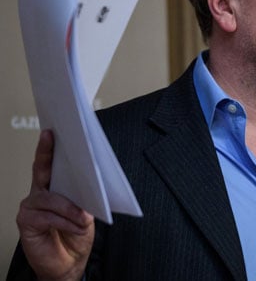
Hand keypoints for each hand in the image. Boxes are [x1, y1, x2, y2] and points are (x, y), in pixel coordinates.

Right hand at [16, 130, 94, 280]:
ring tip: (84, 218)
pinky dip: (65, 221)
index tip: (51, 132)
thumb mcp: (86, 213)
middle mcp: (39, 193)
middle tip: (53, 140)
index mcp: (54, 187)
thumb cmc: (76, 235)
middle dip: (47, 154)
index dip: (48, 147)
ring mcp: (31, 207)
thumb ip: (84, 200)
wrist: (68, 263)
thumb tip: (89, 189)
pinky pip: (48, 217)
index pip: (49, 164)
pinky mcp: (26, 222)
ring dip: (70, 208)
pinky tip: (76, 226)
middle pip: (41, 170)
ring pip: (51, 199)